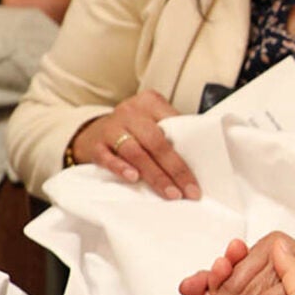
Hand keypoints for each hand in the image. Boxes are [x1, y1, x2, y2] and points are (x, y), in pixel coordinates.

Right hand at [69, 89, 199, 199]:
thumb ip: (170, 131)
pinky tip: (134, 178)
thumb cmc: (134, 127)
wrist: (95, 129)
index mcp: (150, 102)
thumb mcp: (152, 118)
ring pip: (136, 152)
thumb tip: (197, 159)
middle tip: (188, 190)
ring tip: (170, 192)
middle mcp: (130, 113)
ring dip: (155, 175)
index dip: (188, 149)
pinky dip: (121, 168)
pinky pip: (108, 158)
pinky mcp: (96, 146)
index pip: (173, 124)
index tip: (198, 172)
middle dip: (175, 169)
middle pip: (156, 142)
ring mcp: (111, 128)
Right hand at [211, 239, 294, 294]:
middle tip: (223, 263)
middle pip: (238, 281)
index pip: (263, 272)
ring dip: (213, 280)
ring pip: (219, 294)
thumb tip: (281, 246)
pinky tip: (199, 288)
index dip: (248, 259)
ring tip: (215, 271)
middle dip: (226, 268)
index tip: (238, 249)